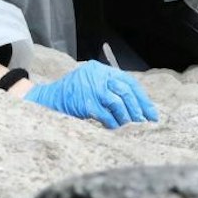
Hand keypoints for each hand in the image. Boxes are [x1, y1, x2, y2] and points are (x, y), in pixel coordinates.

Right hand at [22, 60, 159, 127]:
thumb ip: (109, 89)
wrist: (47, 99)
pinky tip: (114, 128)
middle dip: (138, 108)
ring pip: (118, 103)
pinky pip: (105, 115)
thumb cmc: (71, 94)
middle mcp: (97, 76)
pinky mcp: (85, 102)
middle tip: (144, 122)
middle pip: (126, 91)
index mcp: (101, 70)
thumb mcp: (90, 84)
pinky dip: (112, 123)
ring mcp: (91, 88)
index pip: (128, 82)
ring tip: (129, 126)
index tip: (151, 112)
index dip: (142, 98)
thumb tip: (135, 106)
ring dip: (126, 117)